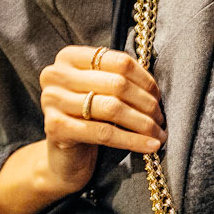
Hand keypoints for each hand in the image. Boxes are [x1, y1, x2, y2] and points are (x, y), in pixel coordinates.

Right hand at [0, 46, 165, 213]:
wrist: (64, 155)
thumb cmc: (89, 118)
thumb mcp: (102, 92)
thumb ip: (121, 79)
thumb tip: (158, 88)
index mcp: (70, 57)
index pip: (120, 62)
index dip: (146, 81)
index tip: (159, 98)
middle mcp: (56, 74)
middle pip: (117, 84)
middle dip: (147, 104)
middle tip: (161, 119)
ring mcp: (52, 100)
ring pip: (112, 108)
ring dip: (143, 123)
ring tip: (159, 134)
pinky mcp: (55, 127)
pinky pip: (104, 133)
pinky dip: (132, 140)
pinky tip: (150, 146)